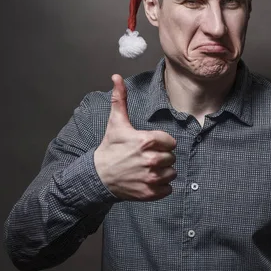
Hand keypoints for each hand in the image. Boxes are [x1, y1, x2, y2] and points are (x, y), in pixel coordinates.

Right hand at [94, 74, 176, 200]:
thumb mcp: (116, 123)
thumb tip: (116, 77)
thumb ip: (120, 99)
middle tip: (145, 158)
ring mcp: (151, 178)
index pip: (170, 142)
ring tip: (146, 169)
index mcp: (147, 141)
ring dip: (162, 172)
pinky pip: (168, 189)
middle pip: (171, 157)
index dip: (161, 143)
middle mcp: (151, 160)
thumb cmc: (110, 148)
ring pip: (171, 173)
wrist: (98, 176)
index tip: (148, 145)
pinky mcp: (150, 193)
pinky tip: (147, 181)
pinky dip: (161, 187)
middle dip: (161, 157)